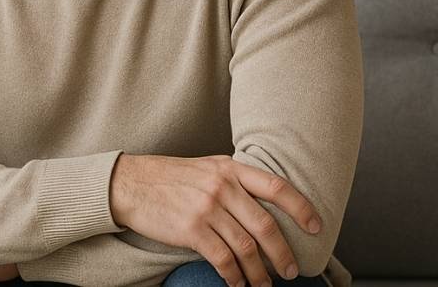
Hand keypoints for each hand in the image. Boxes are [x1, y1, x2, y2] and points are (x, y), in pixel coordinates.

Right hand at [110, 154, 321, 286]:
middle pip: (266, 225)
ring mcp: (206, 208)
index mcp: (228, 169)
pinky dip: (234, 277)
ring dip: (259, 272)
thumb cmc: (166, 177)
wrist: (127, 183)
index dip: (301, 208)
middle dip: (283, 253)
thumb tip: (262, 203)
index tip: (316, 227)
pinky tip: (236, 284)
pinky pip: (223, 259)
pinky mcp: (191, 229)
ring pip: (247, 247)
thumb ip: (232, 180)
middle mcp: (221, 186)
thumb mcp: (204, 168)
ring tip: (263, 284)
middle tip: (290, 270)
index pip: (276, 187)